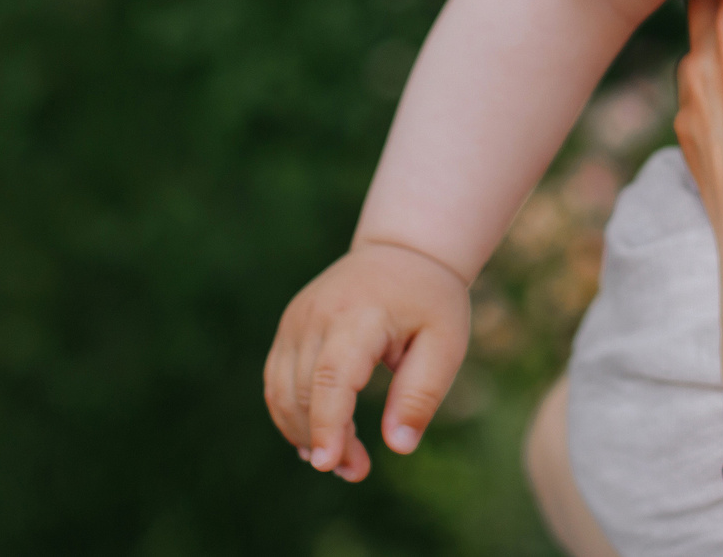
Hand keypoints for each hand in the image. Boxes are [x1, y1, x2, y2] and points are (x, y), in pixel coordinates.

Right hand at [264, 239, 471, 480]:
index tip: (330, 465)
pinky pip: (277, 380)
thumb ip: (420, 393)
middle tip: (357, 470)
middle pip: (305, 391)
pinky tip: (316, 439)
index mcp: (361, 314)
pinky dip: (291, 415)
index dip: (327, 424)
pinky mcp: (289, 327)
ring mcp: (297, 319)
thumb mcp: (445, 343)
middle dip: (324, 440)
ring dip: (304, 434)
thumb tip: (399, 446)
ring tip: (342, 461)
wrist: (402, 251)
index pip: (332, 376)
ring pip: (282, 391)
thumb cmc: (430, 301)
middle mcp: (318, 315)